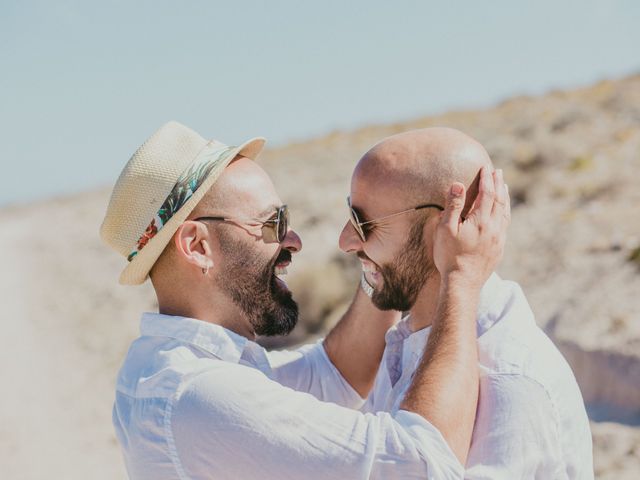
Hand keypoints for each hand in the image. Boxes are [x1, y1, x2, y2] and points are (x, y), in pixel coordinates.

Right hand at [432, 167, 509, 289]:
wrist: (462, 283)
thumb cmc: (449, 256)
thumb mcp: (446, 230)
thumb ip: (453, 206)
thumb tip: (458, 184)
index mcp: (481, 221)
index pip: (487, 193)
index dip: (487, 179)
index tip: (486, 167)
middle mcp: (494, 228)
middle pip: (500, 200)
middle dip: (498, 184)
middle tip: (498, 172)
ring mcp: (498, 239)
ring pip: (505, 212)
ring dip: (505, 197)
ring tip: (504, 187)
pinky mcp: (499, 249)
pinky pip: (506, 225)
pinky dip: (506, 213)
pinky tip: (503, 212)